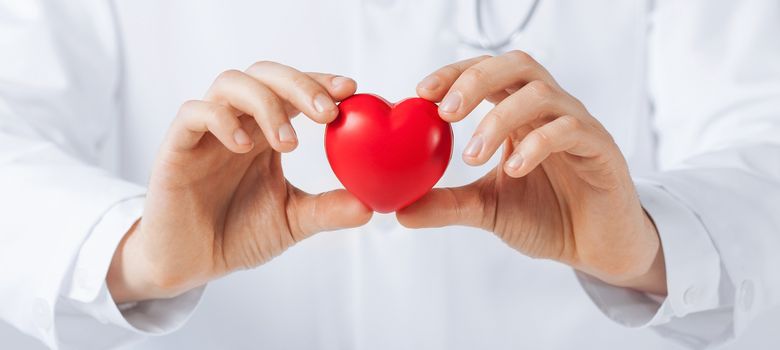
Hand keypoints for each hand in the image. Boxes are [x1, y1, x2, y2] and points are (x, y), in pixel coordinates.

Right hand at [107, 62, 371, 302]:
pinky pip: (194, 113)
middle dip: (300, 85)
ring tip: (288, 143)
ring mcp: (207, 132)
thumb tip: (371, 205)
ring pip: (231, 83)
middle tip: (328, 112)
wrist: (189, 264)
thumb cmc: (237, 234)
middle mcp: (238, 123)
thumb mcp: (292, 221)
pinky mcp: (178, 147)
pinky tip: (244, 146)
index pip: (294, 90)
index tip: (351, 90)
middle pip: (266, 74)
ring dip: (266, 103)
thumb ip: (327, 210)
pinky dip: (222, 119)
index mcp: (266, 132)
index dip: (320, 82)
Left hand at [397, 52, 665, 294]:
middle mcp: (549, 110)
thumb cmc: (548, 216)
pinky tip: (512, 169)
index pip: (488, 73)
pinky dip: (536, 144)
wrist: (597, 247)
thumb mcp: (488, 209)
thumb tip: (400, 210)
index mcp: (520, 114)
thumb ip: (449, 204)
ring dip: (500, 119)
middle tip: (446, 111)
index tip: (422, 93)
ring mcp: (577, 125)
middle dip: (475, 81)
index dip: (455, 74)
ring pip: (540, 93)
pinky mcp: (600, 148)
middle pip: (516, 66)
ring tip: (473, 155)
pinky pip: (569, 129)